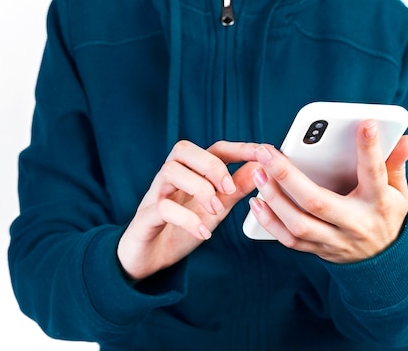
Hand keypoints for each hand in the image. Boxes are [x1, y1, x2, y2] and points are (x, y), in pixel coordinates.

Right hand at [117, 140, 258, 279]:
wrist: (146, 259)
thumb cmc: (177, 231)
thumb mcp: (214, 210)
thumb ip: (235, 190)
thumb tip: (260, 168)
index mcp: (188, 174)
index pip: (212, 149)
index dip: (238, 148)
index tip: (262, 153)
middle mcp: (169, 179)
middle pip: (184, 150)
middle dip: (212, 165)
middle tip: (229, 190)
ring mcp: (155, 196)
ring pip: (171, 171)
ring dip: (200, 188)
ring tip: (215, 211)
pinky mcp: (145, 218)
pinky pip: (162, 207)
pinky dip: (186, 219)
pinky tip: (202, 232)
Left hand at [248, 120, 407, 262]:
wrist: (384, 263)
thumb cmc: (385, 215)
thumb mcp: (399, 191)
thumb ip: (396, 163)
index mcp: (378, 204)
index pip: (375, 174)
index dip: (370, 150)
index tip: (364, 123)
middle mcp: (355, 224)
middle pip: (318, 201)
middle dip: (287, 176)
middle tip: (266, 152)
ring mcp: (334, 241)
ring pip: (298, 224)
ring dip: (274, 199)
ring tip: (257, 174)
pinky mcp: (318, 251)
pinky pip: (289, 240)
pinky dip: (269, 222)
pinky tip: (256, 202)